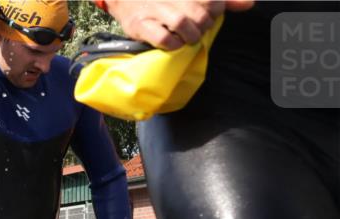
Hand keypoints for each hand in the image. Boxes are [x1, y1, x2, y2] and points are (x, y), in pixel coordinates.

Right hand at [104, 0, 252, 49]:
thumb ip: (222, 0)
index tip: (207, 15)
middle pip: (199, 13)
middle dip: (203, 25)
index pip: (212, 1)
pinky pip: (162, 38)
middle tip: (197, 28)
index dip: (214, 12)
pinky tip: (173, 44)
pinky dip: (172, 44)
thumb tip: (248, 4)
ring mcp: (153, 10)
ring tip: (187, 38)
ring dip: (189, 36)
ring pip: (181, 23)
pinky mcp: (139, 25)